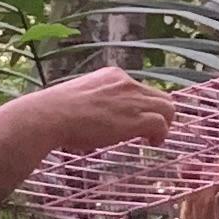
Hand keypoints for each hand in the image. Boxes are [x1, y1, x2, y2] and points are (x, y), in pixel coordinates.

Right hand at [12, 66, 175, 157]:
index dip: (143, 105)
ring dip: (164, 124)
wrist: (51, 116)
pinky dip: (162, 134)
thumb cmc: (56, 111)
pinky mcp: (135, 118)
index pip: (140, 88)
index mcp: (112, 75)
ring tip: (154, 138)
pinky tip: (153, 143)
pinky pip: (162, 124)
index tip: (136, 118)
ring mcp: (132, 100)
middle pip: (160, 96)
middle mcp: (126, 83)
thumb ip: (94, 102)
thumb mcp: (80, 97)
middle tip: (150, 131)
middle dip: (159, 113)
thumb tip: (95, 118)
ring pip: (167, 108)